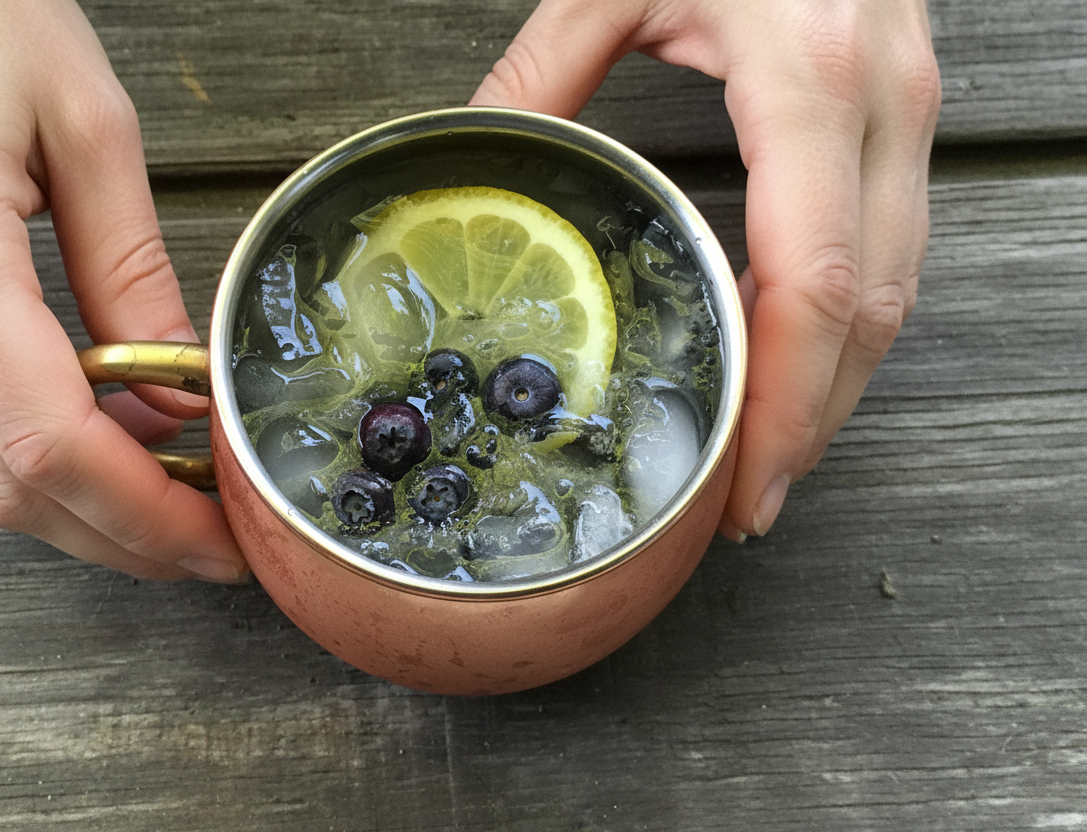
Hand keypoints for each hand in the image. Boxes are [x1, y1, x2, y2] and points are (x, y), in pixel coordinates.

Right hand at [0, 0, 247, 581]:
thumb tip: (181, 388)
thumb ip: (133, 271)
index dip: (145, 514)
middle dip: (122, 539)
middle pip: (5, 489)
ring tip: (170, 502)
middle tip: (210, 543)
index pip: (50, 442)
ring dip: (75, 515)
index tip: (218, 537)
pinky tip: (99, 449)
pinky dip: (28, 469)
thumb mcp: (86, 126)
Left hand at [471, 0, 940, 537]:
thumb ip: (542, 73)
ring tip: (767, 454)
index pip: (812, 281)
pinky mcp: (902, 115)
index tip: (741, 478)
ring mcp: (907, 110)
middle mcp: (880, 103)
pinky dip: (845, 329)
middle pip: (869, 314)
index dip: (783, 401)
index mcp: (809, 71)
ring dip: (835, 389)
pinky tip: (792, 364)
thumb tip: (477, 153)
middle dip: (812, 425)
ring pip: (897, 294)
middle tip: (746, 502)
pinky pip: (889, 251)